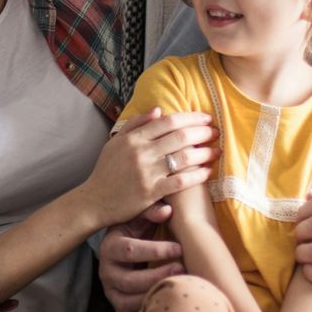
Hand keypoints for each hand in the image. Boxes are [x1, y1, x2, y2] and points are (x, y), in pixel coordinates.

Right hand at [77, 108, 217, 228]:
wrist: (94, 201)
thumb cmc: (106, 171)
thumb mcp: (115, 143)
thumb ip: (135, 124)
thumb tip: (159, 110)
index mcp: (133, 138)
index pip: (168, 121)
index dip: (191, 117)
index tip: (205, 117)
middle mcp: (141, 152)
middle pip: (180, 136)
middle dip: (203, 132)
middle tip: (216, 131)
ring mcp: (147, 172)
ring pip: (183, 157)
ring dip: (204, 152)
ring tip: (216, 150)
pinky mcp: (151, 192)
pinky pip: (181, 181)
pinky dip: (197, 175)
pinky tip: (207, 172)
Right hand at [100, 201, 181, 311]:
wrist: (124, 252)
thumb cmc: (136, 232)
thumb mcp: (139, 217)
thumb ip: (152, 210)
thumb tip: (167, 211)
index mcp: (110, 247)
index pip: (129, 250)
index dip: (155, 250)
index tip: (179, 248)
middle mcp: (106, 272)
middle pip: (130, 281)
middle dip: (158, 276)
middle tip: (182, 268)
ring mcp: (111, 292)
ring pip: (129, 302)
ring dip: (155, 295)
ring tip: (178, 286)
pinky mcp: (118, 307)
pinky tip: (166, 303)